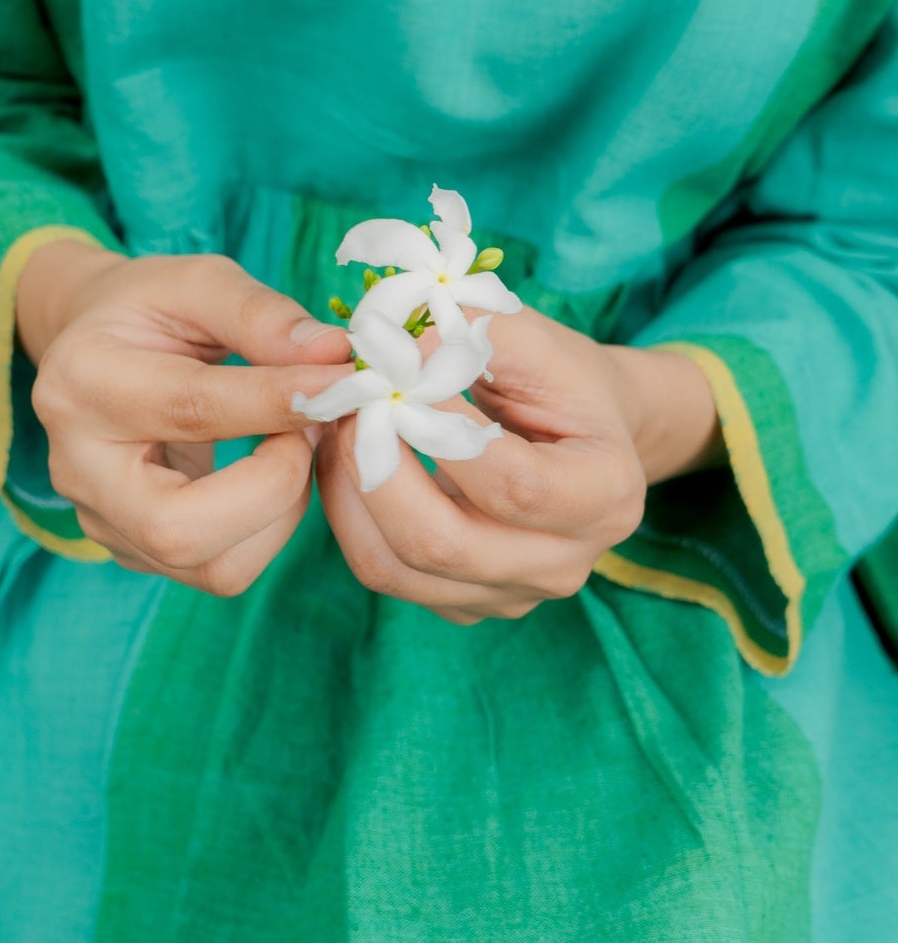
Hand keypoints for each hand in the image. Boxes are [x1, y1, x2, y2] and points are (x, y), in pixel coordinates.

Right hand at [18, 241, 350, 592]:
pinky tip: (271, 474)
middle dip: (274, 487)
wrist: (95, 348)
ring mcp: (101, 520)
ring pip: (212, 567)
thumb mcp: (198, 283)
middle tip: (308, 430)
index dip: (280, 400)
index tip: (343, 382)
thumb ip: (261, 316)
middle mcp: (78, 467)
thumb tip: (333, 355)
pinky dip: (267, 527)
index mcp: (84, 381)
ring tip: (292, 447)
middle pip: (180, 529)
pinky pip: (220, 568)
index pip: (192, 407)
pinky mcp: (133, 551)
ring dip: (280, 513)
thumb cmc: (150, 310)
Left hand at [315, 306, 722, 624]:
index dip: (441, 429)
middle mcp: (564, 563)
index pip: (513, 484)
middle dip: (378, 468)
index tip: (400, 376)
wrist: (582, 435)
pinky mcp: (464, 604)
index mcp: (606, 496)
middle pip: (443, 544)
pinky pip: (383, 573)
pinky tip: (348, 462)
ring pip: (396, 568)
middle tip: (349, 404)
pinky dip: (349, 516)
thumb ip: (467, 338)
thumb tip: (387, 353)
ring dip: (348, 492)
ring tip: (337, 426)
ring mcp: (511, 594)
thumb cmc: (561, 381)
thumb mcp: (535, 342)